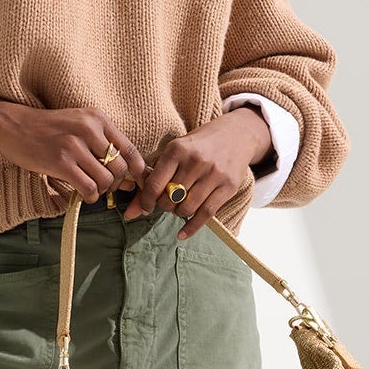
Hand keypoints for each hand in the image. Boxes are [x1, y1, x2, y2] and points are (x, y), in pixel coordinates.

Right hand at [0, 90, 146, 202]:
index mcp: (97, 118)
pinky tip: (83, 195)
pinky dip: (89, 196)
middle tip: (105, 187)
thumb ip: (102, 146)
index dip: (138, 170)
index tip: (137, 183)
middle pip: (119, 167)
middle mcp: (89, 129)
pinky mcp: (60, 162)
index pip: (129, 148)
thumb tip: (127, 178)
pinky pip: (87, 187)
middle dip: (116, 183)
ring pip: (105, 180)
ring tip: (91, 189)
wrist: (12, 125)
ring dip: (101, 191)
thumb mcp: (78, 126)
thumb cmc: (47, 129)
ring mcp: (74, 146)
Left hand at [124, 106, 271, 238]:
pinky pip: (206, 213)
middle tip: (167, 201)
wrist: (237, 134)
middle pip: (170, 199)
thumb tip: (130, 213)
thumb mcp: (175, 153)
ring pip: (187, 208)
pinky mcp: (228, 186)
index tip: (145, 207)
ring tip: (179, 206)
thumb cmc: (199, 145)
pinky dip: (192, 227)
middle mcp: (196, 161)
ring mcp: (214, 174)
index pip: (155, 184)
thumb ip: (152, 180)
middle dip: (164, 205)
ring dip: (178, 213)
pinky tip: (182, 233)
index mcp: (177, 149)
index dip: (146, 201)